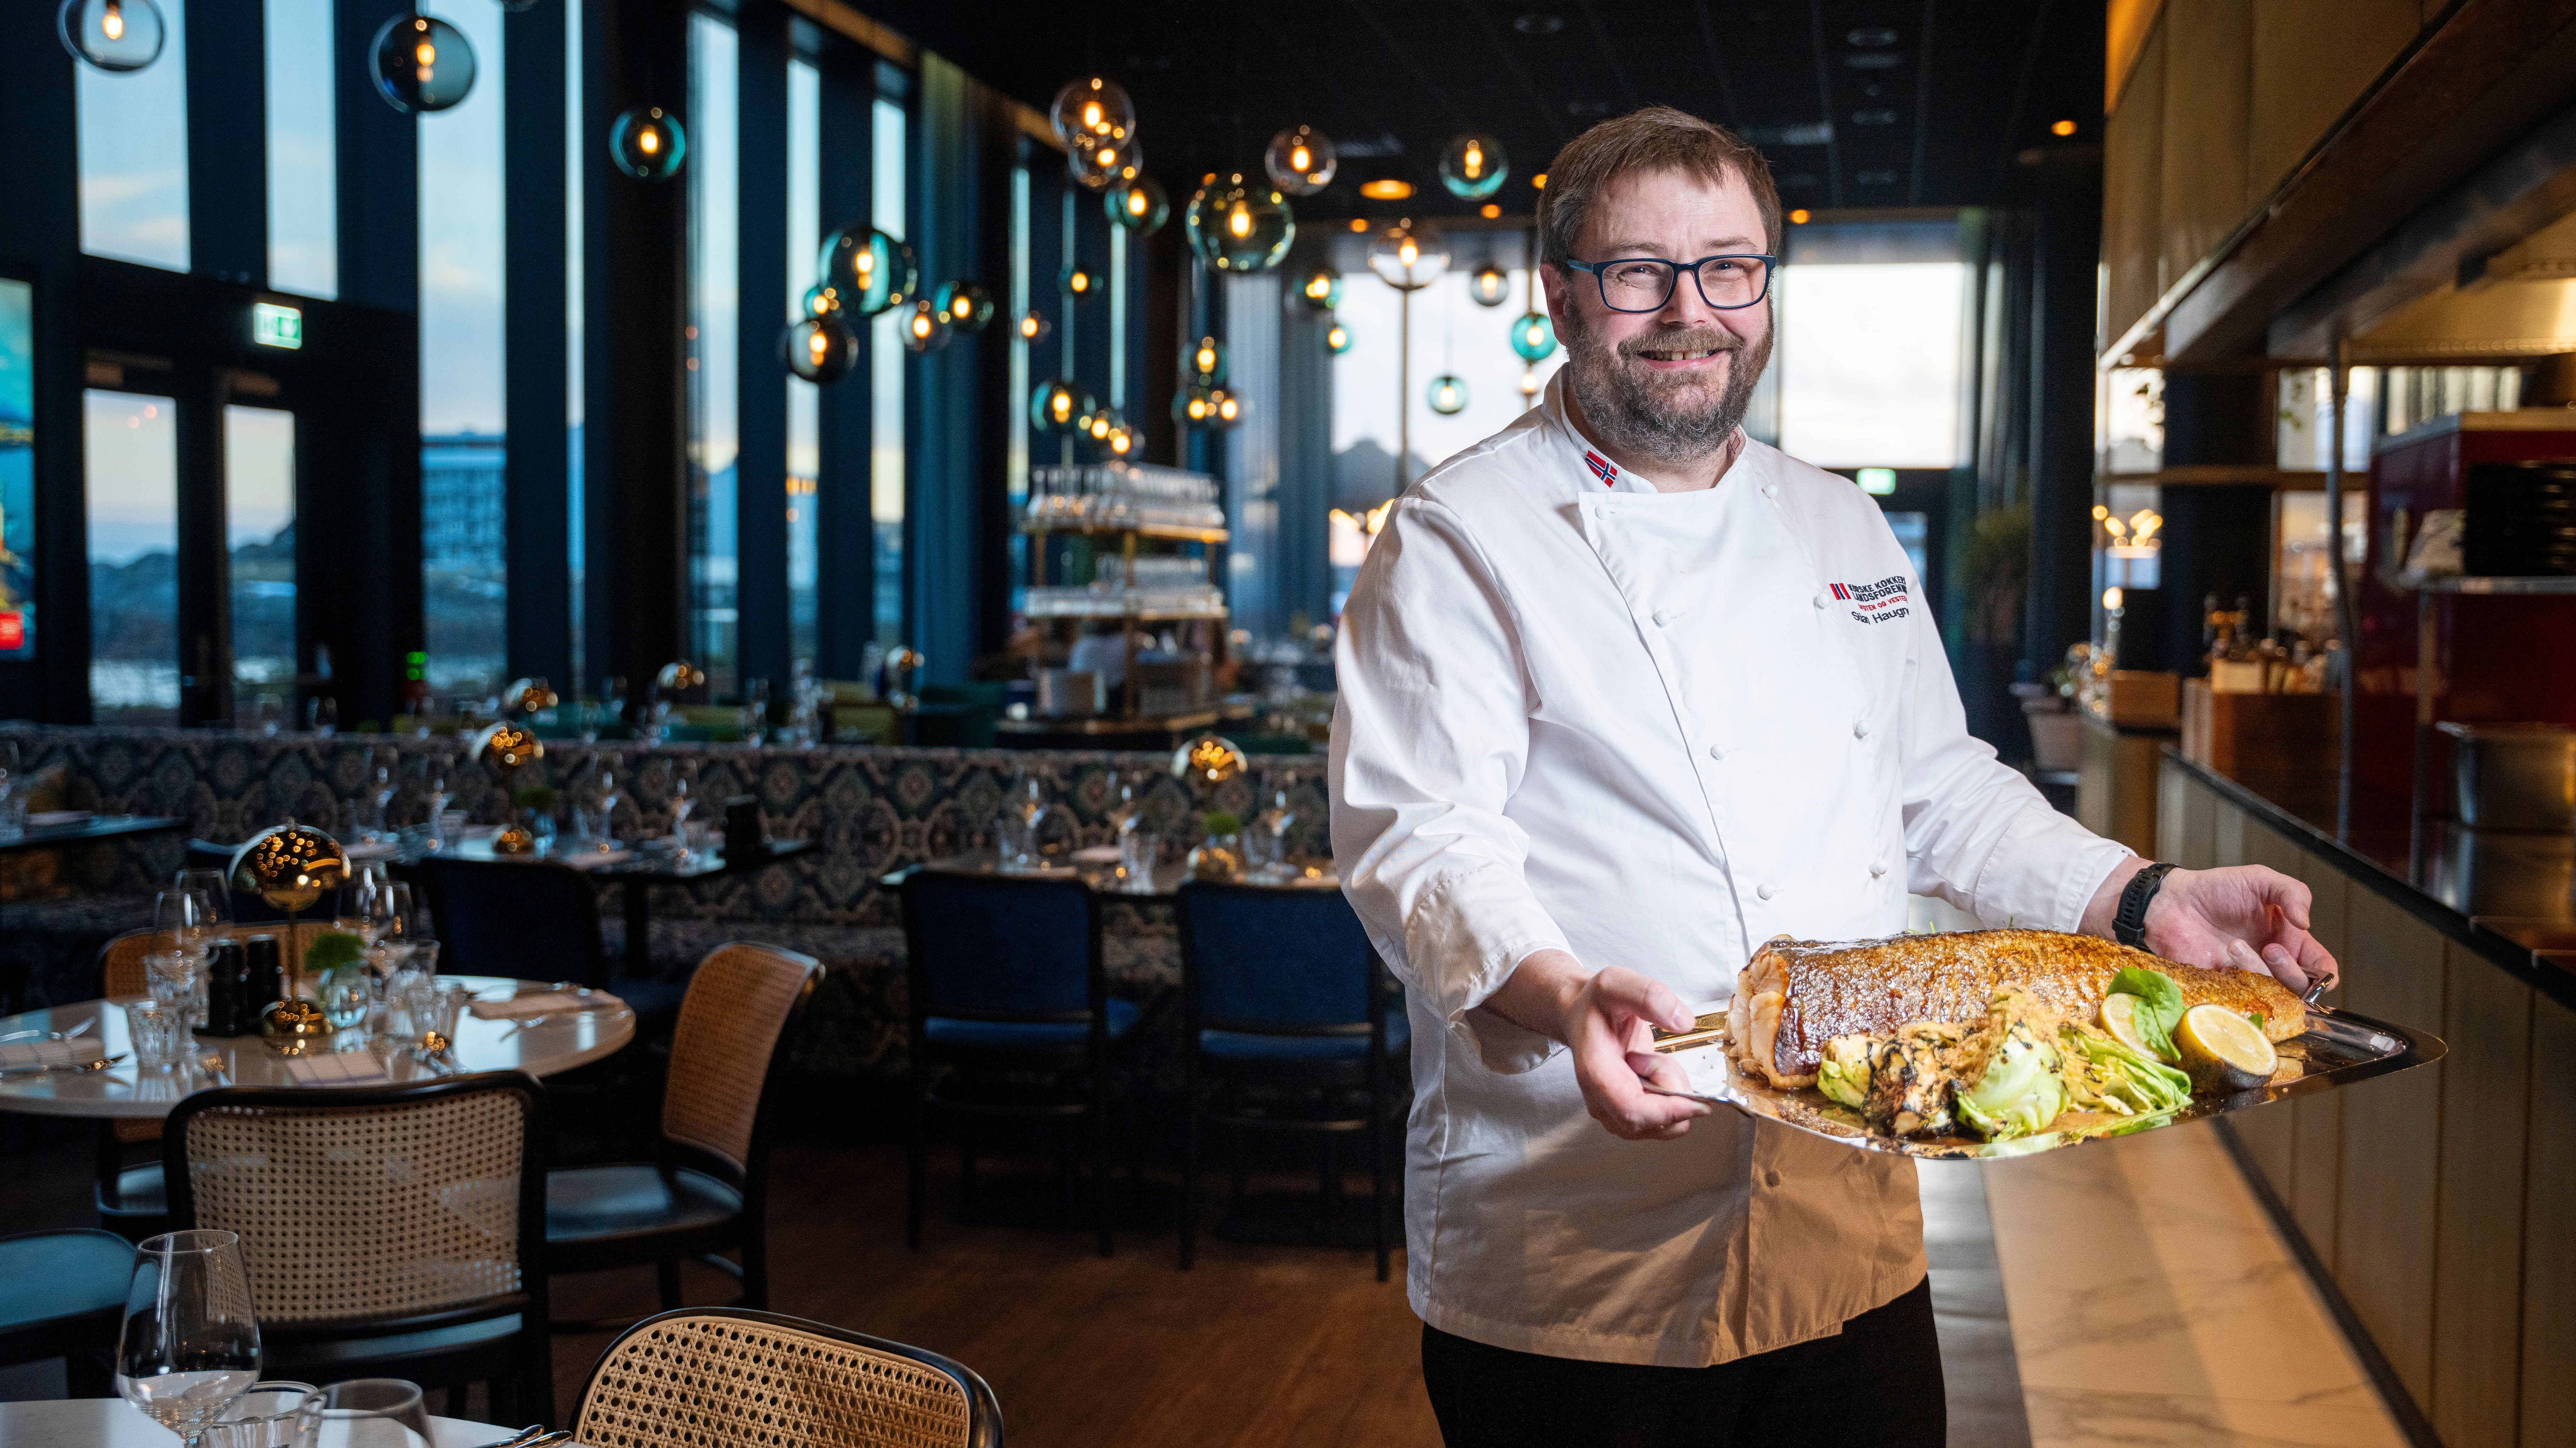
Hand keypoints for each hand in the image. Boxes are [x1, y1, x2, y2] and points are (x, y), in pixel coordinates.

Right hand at [1484, 949, 1711, 1139]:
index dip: (1669, 1111)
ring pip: (1660, 1125)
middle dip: (1672, 1093)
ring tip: (1651, 1060)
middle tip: (1658, 1056)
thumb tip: (1683, 1021)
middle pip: (1652, 1121)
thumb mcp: (1617, 984)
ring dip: (1670, 1095)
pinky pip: (1661, 1122)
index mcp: (1595, 1073)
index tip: (1698, 1101)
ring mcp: (1612, 1112)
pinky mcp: (1625, 1115)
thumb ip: (1649, 996)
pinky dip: (1669, 1100)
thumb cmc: (1595, 1004)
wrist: (1579, 1014)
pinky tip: (1653, 1074)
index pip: (1633, 1111)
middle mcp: (1600, 1101)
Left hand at [2085, 860, 2338, 994]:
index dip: (2325, 975)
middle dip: (2291, 972)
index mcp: (2290, 942)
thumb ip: (2293, 893)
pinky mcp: (2222, 988)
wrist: (2172, 901)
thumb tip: (2307, 923)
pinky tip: (2223, 960)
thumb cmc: (2216, 889)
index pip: (2321, 970)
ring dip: (2257, 969)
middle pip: (2301, 989)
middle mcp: (2272, 964)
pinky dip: (2237, 984)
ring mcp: (2247, 978)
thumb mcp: (2261, 879)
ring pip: (2271, 994)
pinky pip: (2240, 999)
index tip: (2312, 963)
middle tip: (2270, 948)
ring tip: (2234, 945)